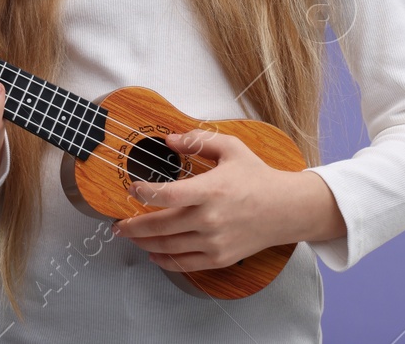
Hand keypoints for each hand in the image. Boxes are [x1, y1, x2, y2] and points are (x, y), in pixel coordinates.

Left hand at [113, 129, 319, 271]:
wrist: (286, 209)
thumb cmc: (257, 176)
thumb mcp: (231, 148)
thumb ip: (198, 140)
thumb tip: (169, 139)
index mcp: (211, 190)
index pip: (166, 195)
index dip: (144, 193)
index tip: (132, 189)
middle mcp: (210, 219)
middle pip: (160, 226)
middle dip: (133, 226)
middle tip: (118, 224)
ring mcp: (214, 242)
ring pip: (168, 247)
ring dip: (144, 243)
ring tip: (130, 236)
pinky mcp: (219, 258)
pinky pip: (184, 264)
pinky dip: (165, 260)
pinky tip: (154, 254)